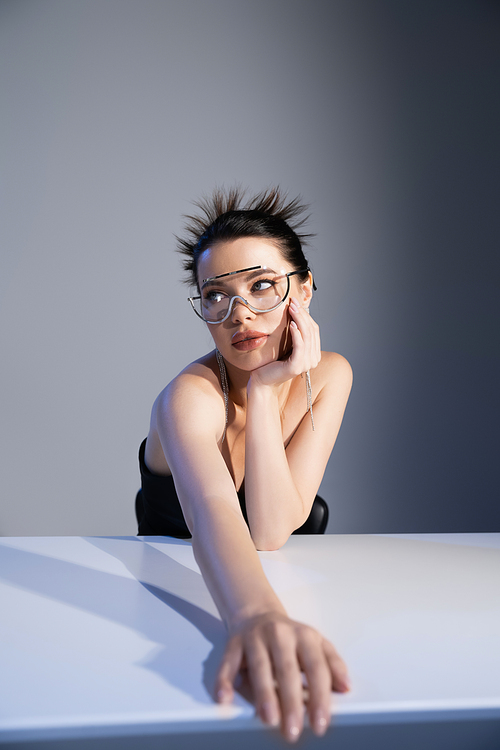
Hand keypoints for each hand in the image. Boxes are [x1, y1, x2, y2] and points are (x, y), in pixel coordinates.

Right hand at [215, 611, 349, 742]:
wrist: (257, 613)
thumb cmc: (289, 637)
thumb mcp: (316, 644)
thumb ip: (332, 663)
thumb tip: (346, 686)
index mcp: (304, 636)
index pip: (315, 667)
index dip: (319, 696)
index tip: (320, 722)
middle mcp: (280, 634)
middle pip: (287, 669)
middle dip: (291, 701)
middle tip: (294, 729)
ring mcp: (255, 638)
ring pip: (259, 666)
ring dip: (264, 694)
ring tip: (269, 719)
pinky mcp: (234, 643)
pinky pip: (228, 663)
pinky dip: (224, 680)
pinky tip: (224, 697)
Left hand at [251, 298, 320, 388]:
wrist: (262, 380)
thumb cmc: (272, 361)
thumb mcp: (286, 345)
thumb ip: (295, 334)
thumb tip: (297, 311)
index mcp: (313, 354)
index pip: (314, 330)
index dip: (306, 315)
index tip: (296, 302)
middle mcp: (313, 359)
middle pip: (312, 331)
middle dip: (303, 314)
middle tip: (293, 302)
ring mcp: (306, 364)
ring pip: (307, 336)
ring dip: (299, 320)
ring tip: (292, 309)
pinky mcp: (296, 366)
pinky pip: (300, 346)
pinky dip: (296, 333)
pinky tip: (291, 324)